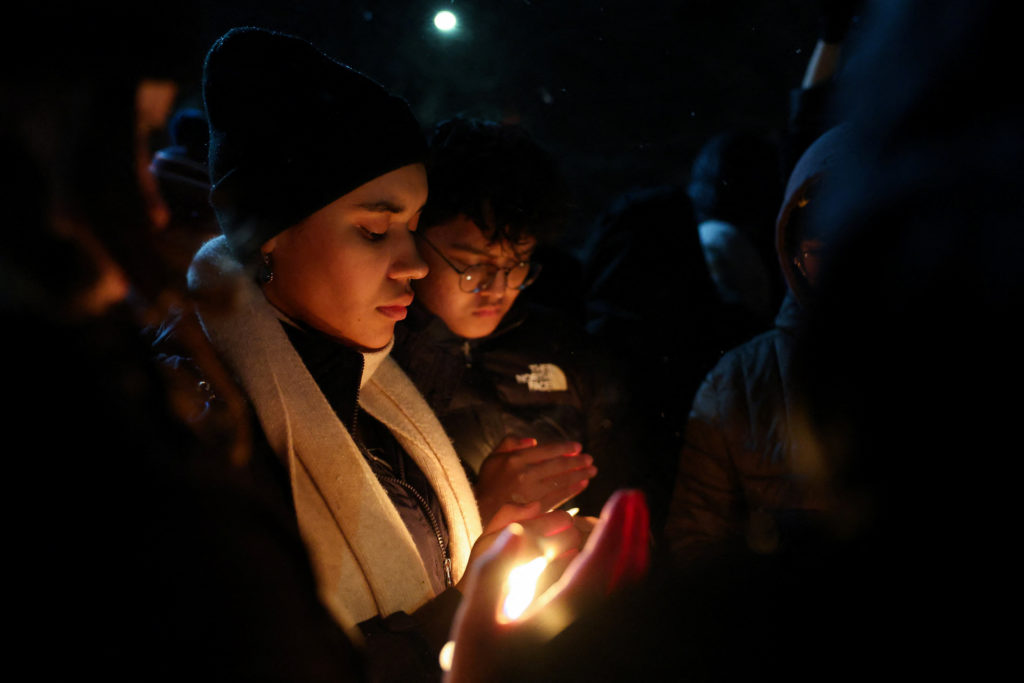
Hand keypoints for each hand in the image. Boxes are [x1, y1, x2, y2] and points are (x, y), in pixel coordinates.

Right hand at [444, 490, 649, 681]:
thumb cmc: (480, 672)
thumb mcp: (475, 624)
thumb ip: (493, 573)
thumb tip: (516, 532)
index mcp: (564, 614)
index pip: (600, 561)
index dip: (615, 525)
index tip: (626, 496)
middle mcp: (585, 622)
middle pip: (624, 571)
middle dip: (631, 531)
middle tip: (633, 500)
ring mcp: (589, 629)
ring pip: (626, 585)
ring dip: (629, 550)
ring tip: (628, 522)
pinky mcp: (585, 639)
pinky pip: (615, 597)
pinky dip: (621, 572)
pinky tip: (611, 560)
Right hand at [475, 436, 597, 526]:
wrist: (480, 511)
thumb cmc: (488, 483)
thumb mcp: (493, 458)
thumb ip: (509, 443)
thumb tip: (533, 440)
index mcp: (516, 459)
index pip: (546, 451)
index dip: (565, 448)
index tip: (578, 447)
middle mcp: (525, 474)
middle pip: (557, 466)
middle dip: (577, 462)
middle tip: (590, 459)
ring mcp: (531, 493)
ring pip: (561, 481)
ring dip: (579, 475)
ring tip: (592, 471)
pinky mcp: (536, 508)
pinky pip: (559, 497)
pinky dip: (572, 490)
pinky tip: (582, 485)